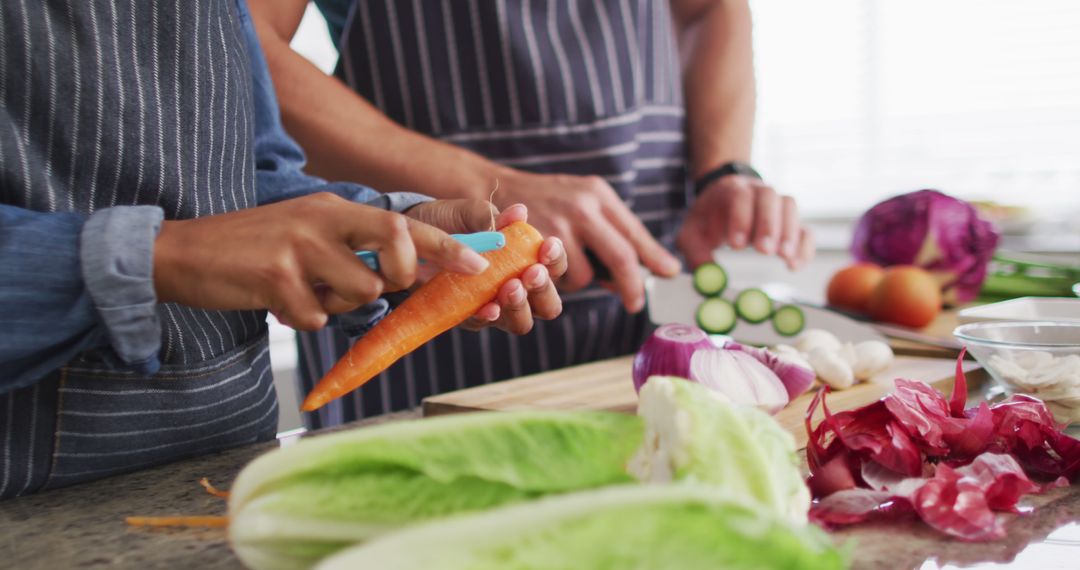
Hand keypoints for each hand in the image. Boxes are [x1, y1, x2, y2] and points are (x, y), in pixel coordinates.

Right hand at [153, 192, 488, 330]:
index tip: (478, 263)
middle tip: (373, 284)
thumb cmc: (252, 250)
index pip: (404, 221)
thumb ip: (351, 246)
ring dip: (339, 305)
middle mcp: (321, 219)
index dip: (445, 245)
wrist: (181, 253)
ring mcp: (298, 246)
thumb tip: (400, 276)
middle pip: (396, 246)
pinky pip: (317, 318)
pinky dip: (302, 320)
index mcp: (333, 206)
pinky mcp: (273, 277)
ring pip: (361, 291)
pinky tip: (277, 302)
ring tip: (306, 292)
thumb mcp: (306, 232)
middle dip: (399, 275)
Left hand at [405, 199, 567, 334]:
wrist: (408, 237)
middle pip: (548, 304)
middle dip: (543, 289)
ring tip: (509, 287)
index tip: (546, 247)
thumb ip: (493, 217)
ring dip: (520, 306)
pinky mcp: (469, 318)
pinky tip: (487, 307)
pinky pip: (485, 324)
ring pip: (522, 322)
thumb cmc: (448, 223)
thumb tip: (519, 213)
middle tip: (531, 273)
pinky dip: (489, 316)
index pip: (553, 266)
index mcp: (524, 260)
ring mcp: (494, 307)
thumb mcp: (469, 214)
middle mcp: (516, 288)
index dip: (556, 259)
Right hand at [488, 170, 680, 312]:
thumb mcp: (584, 202)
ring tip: (565, 265)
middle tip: (634, 302)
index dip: (654, 259)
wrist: (495, 188)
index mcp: (598, 195)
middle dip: (631, 286)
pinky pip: (558, 279)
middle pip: (621, 257)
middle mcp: (581, 207)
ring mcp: (556, 225)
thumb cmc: (547, 200)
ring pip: (586, 276)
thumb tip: (647, 271)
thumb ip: (613, 232)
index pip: (635, 233)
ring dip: (580, 282)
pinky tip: (546, 265)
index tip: (669, 274)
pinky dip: (557, 281)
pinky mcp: (532, 245)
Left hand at [676, 175, 814, 269]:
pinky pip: (804, 228)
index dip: (740, 219)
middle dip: (767, 225)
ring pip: (789, 208)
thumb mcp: (691, 233)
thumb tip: (707, 278)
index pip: (739, 196)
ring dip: (789, 233)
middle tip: (764, 251)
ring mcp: (777, 204)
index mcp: (731, 190)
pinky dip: (804, 246)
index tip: (736, 246)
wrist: (724, 198)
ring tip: (784, 258)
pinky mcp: (790, 221)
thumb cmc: (707, 218)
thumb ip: (695, 253)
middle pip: (769, 197)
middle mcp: (758, 190)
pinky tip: (794, 265)